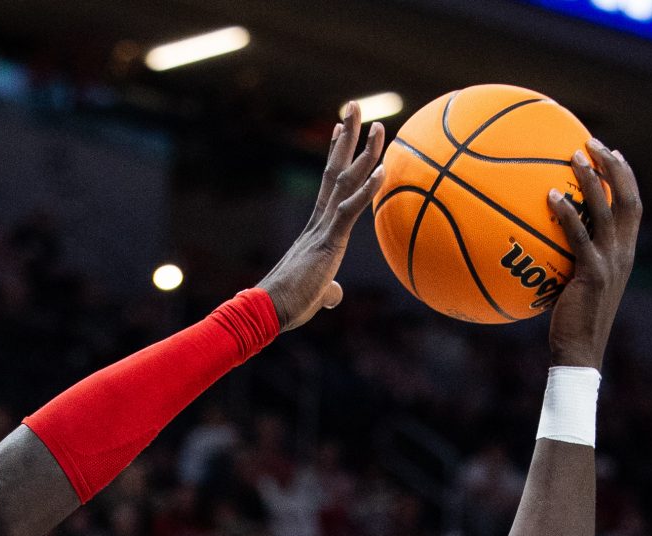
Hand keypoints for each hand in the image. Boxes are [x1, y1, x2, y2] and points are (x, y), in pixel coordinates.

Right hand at [256, 100, 385, 331]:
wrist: (268, 311)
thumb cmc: (287, 306)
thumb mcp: (314, 296)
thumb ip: (327, 290)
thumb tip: (334, 295)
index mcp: (317, 228)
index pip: (330, 184)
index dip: (338, 156)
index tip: (343, 131)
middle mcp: (319, 220)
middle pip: (336, 169)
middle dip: (347, 137)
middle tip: (355, 107)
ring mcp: (323, 228)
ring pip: (345, 182)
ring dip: (364, 153)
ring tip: (378, 126)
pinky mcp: (327, 241)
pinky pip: (350, 209)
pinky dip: (367, 189)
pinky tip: (383, 169)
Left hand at [547, 141, 640, 369]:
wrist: (580, 351)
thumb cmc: (572, 322)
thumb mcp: (576, 286)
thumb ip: (570, 260)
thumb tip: (543, 242)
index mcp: (625, 254)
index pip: (633, 207)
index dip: (626, 178)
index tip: (613, 153)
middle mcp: (624, 253)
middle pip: (627, 199)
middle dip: (613, 167)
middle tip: (593, 143)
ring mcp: (610, 263)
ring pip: (608, 210)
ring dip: (593, 179)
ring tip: (576, 155)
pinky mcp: (592, 274)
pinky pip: (580, 236)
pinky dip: (567, 214)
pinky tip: (550, 196)